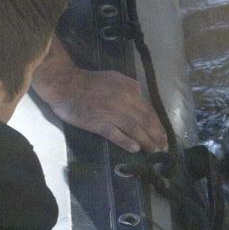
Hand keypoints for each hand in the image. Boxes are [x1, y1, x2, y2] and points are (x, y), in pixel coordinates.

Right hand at [33, 64, 167, 153]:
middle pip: (145, 121)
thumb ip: (130, 89)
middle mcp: (124, 101)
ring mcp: (111, 113)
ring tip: (154, 151)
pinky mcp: (98, 123)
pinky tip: (135, 149)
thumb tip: (142, 102)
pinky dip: (126, 142)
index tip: (163, 135)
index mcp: (130, 89)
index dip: (158, 125)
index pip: (149, 110)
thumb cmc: (90, 81)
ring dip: (147, 142)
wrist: (65, 84)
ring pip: (135, 129)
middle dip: (157, 136)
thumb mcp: (115, 78)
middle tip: (163, 148)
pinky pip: (116, 134)